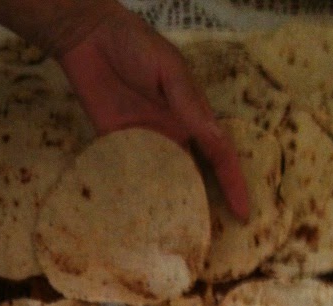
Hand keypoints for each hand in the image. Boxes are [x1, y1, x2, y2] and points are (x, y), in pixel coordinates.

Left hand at [56, 5, 249, 220]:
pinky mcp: (114, 146)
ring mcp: (144, 143)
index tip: (243, 213)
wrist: (88, 37)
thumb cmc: (136, 46)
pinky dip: (133, 196)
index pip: (219, 157)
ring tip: (174, 240)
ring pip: (163, 183)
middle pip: (193, 176)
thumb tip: (216, 139)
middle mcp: (172, 135)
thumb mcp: (170, 71)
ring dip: (168, 208)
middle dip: (203, 206)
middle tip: (208, 241)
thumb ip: (190, 106)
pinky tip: (136, 220)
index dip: (233, 185)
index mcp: (192, 117)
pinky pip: (128, 176)